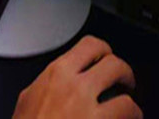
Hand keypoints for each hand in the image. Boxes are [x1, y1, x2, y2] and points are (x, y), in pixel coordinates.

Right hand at [13, 36, 140, 118]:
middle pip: (115, 65)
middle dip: (124, 73)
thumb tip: (58, 80)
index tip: (105, 58)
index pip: (90, 46)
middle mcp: (75, 87)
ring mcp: (89, 110)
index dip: (104, 51)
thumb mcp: (28, 97)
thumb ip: (48, 83)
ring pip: (127, 98)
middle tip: (124, 82)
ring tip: (127, 110)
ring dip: (130, 104)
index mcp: (57, 73)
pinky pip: (127, 117)